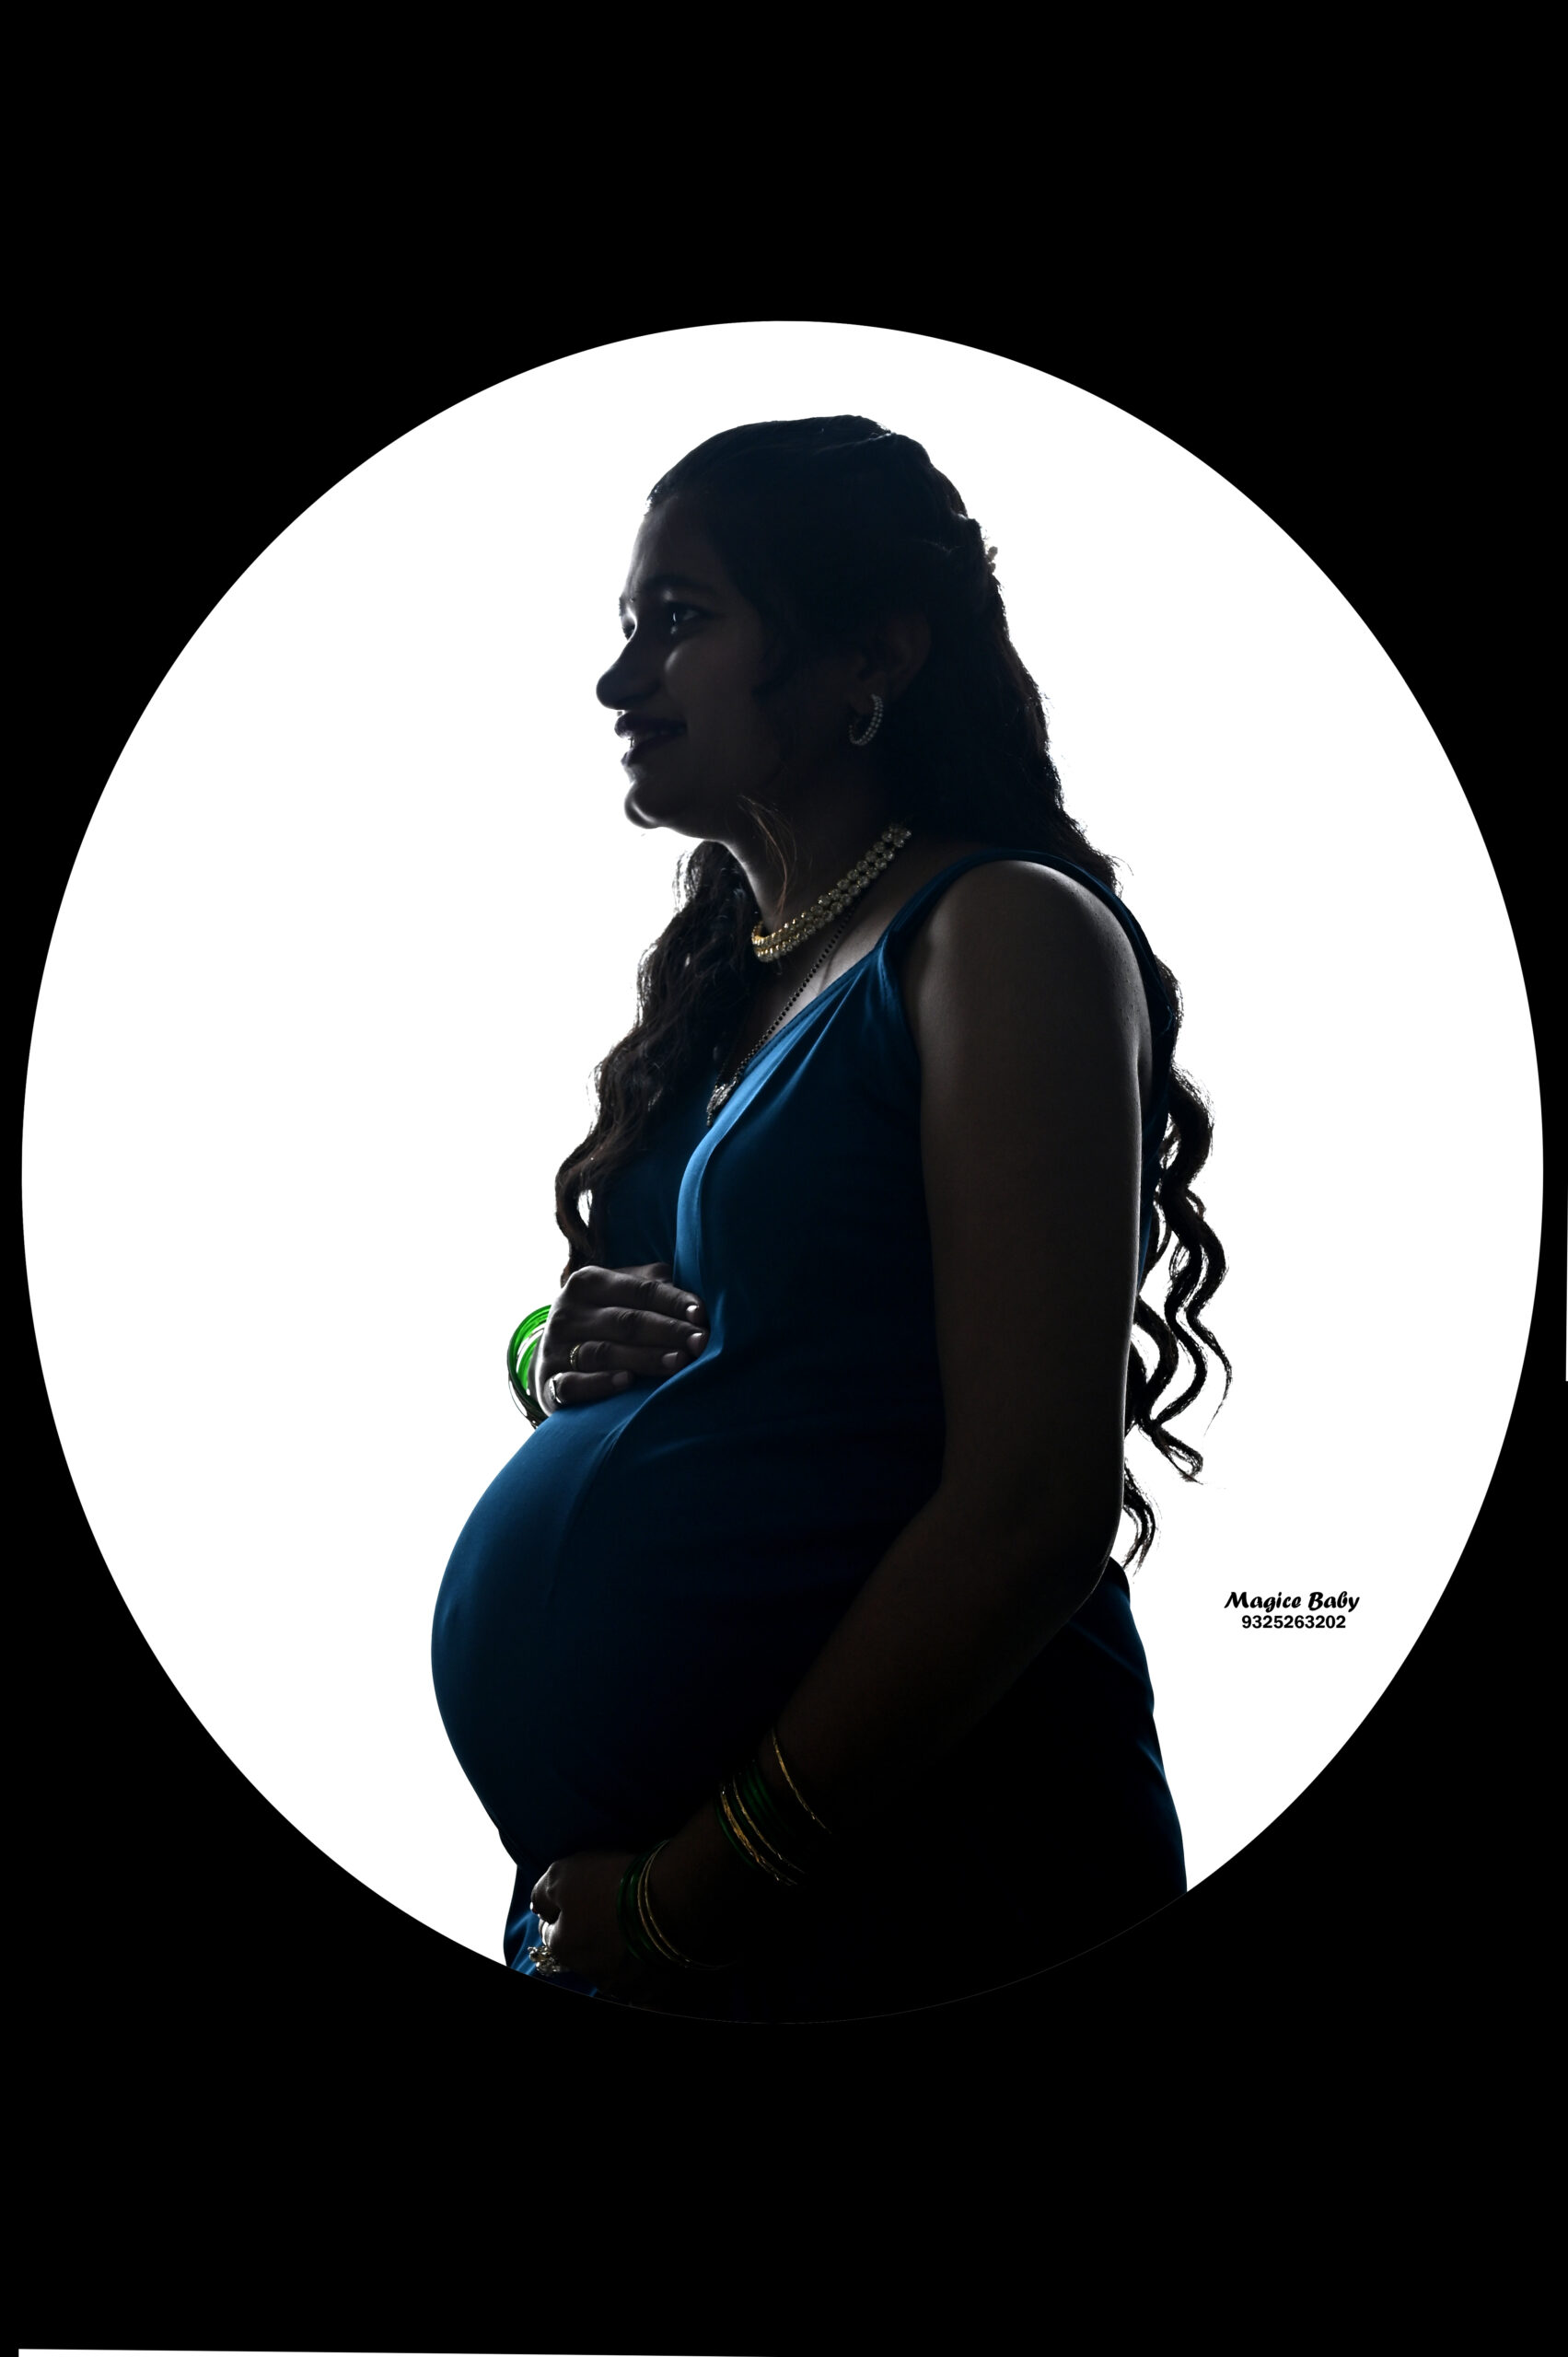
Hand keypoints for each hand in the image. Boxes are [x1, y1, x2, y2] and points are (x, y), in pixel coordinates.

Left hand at [529, 1849, 665, 2005]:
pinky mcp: (653, 1986)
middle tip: (610, 1906)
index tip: (582, 1896)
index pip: (553, 1932)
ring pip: (612, 1966)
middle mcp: (589, 1973)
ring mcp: (623, 1983)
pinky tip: (653, 1942)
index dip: (565, 1912)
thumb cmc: (611, 1882)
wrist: (670, 1895)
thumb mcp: (563, 1873)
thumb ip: (542, 1894)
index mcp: (564, 1948)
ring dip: (617, 1949)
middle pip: (584, 1952)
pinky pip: (641, 1977)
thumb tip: (539, 1909)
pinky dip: (643, 1963)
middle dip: (591, 1933)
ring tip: (635, 1922)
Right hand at [534, 1262, 707, 1412]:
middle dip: (668, 1331)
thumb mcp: (620, 1295)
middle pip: (626, 1321)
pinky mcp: (549, 1381)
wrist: (554, 1355)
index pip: (640, 1290)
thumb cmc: (603, 1320)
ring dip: (645, 1358)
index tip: (702, 1315)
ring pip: (605, 1352)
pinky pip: (573, 1383)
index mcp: (588, 1282)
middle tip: (701, 1343)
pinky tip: (627, 1382)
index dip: (673, 1302)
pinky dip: (600, 1383)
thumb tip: (695, 1302)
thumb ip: (653, 1288)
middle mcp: (568, 1311)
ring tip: (679, 1363)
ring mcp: (555, 1347)